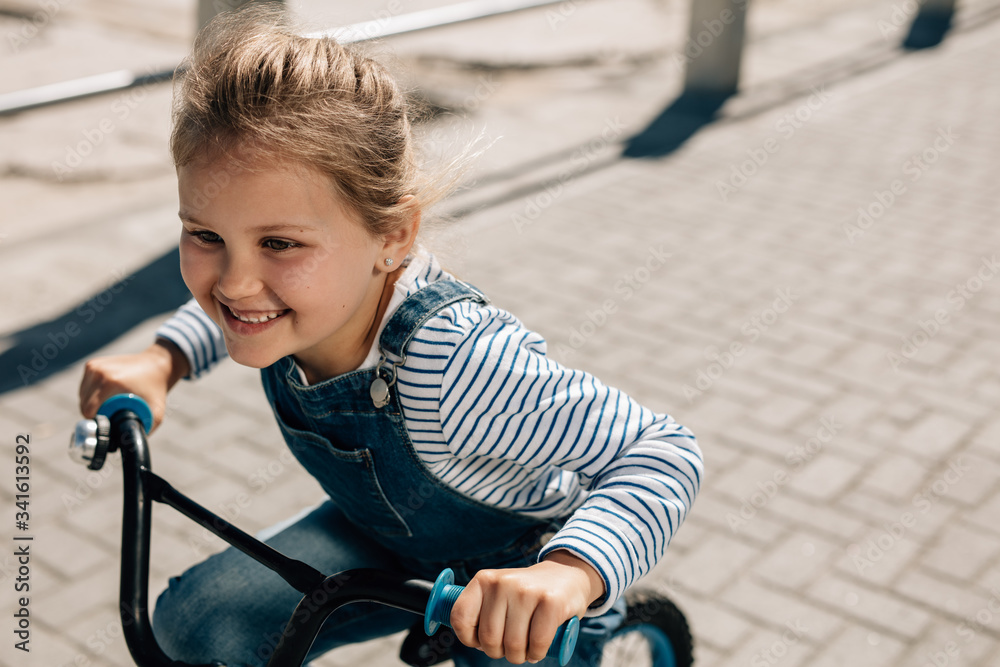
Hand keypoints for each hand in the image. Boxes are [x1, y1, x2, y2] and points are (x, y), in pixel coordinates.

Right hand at [78, 339, 188, 431]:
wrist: (156, 364)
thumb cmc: (156, 390)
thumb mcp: (154, 412)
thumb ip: (141, 431)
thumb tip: (126, 448)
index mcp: (111, 382)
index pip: (88, 411)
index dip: (98, 421)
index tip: (111, 422)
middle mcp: (99, 371)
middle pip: (84, 404)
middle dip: (96, 413)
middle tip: (113, 414)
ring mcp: (94, 366)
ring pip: (82, 396)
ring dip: (92, 403)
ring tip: (112, 403)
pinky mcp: (92, 363)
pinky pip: (84, 387)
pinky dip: (92, 393)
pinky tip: (108, 393)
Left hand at [450, 550, 605, 663]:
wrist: (566, 576)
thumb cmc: (526, 594)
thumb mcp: (498, 592)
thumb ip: (480, 609)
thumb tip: (466, 636)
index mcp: (484, 580)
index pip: (460, 617)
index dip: (468, 639)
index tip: (480, 642)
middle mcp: (502, 582)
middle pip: (489, 639)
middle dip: (499, 653)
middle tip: (509, 648)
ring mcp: (527, 591)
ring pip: (513, 645)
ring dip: (519, 657)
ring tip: (525, 649)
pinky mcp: (550, 602)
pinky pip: (537, 644)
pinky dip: (536, 654)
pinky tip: (538, 649)